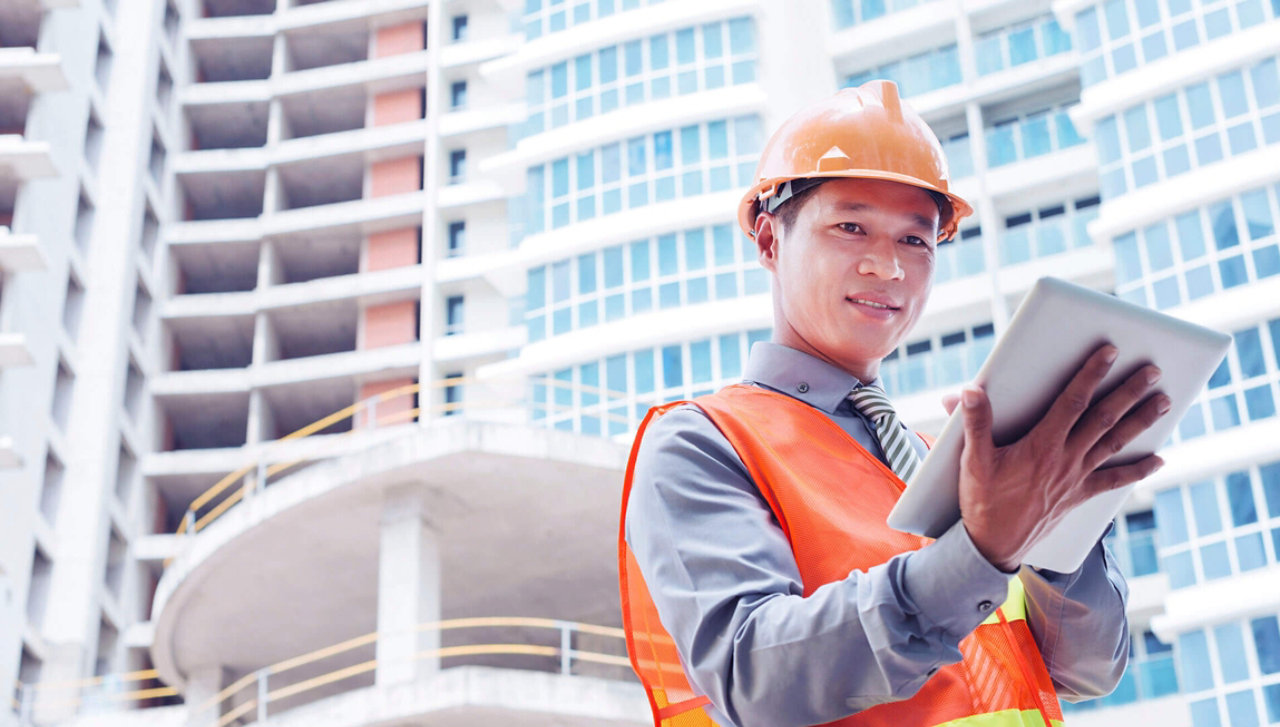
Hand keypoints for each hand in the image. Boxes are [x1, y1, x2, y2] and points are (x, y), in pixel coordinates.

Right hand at [955, 344, 1169, 571]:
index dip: (1091, 374)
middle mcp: (1066, 459)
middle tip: (1152, 372)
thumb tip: (970, 390)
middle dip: (1129, 392)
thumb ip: (975, 422)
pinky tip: (1158, 460)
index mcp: (1041, 445)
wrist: (994, 544)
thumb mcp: (973, 459)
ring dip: (1141, 421)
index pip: (1072, 401)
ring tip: (1163, 402)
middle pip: (1104, 418)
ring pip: (1115, 443)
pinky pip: (1114, 481)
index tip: (1108, 353)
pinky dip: (1138, 470)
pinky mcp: (1079, 495)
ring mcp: (1076, 478)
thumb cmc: (982, 500)